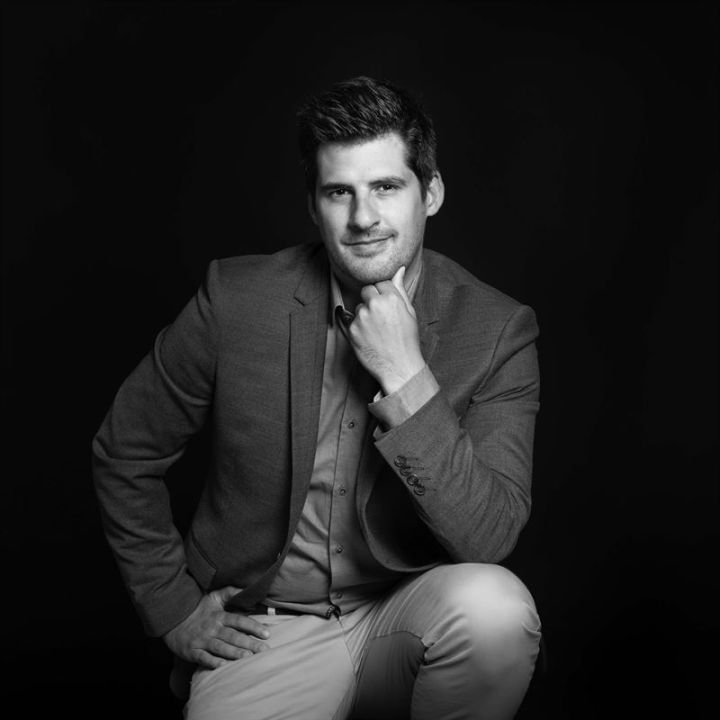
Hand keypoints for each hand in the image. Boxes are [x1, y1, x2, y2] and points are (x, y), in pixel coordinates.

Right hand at [163, 586, 269, 668]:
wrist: (173, 619)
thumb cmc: (198, 609)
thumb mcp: (214, 597)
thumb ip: (230, 592)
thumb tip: (247, 588)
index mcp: (219, 616)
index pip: (239, 621)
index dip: (253, 626)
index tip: (267, 633)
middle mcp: (212, 629)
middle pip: (233, 636)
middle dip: (249, 643)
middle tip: (264, 650)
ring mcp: (202, 641)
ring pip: (221, 648)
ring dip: (235, 653)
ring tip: (249, 658)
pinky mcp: (193, 652)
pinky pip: (204, 658)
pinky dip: (213, 662)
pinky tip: (223, 667)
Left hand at [348, 266, 424, 394]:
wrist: (399, 367)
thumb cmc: (407, 340)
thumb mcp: (409, 312)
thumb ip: (400, 289)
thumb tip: (399, 269)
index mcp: (391, 297)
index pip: (380, 283)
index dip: (384, 295)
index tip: (388, 307)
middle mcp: (375, 304)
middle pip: (366, 290)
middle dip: (372, 300)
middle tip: (382, 318)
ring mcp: (361, 317)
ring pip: (359, 306)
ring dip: (365, 314)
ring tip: (378, 331)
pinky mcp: (352, 329)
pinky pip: (352, 321)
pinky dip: (359, 327)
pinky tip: (370, 338)